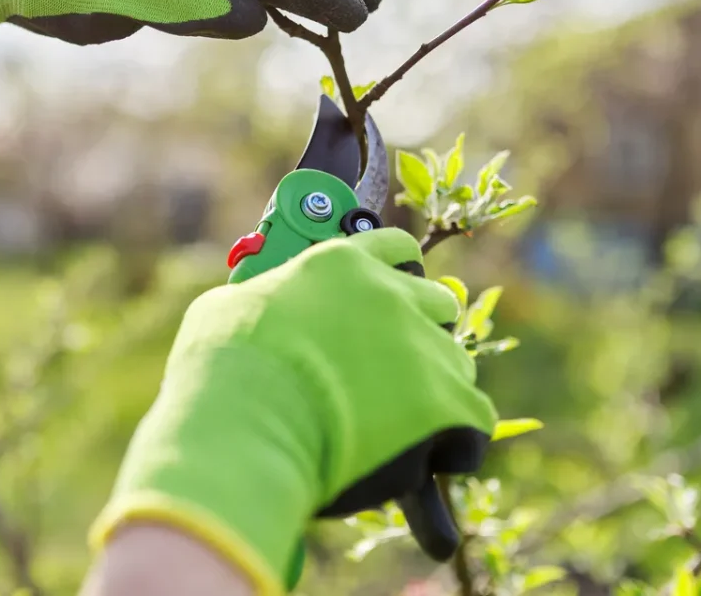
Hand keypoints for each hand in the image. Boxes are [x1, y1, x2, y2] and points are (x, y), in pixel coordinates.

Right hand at [89, 228, 496, 594]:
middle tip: (394, 367)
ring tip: (403, 420)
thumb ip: (261, 301)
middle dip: (422, 331)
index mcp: (341, 263)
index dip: (397, 273)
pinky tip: (432, 452)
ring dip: (437, 386)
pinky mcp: (445, 403)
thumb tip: (256, 312)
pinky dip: (458, 436)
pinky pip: (477, 417)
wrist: (246, 422)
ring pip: (457, 362)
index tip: (392, 297)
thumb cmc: (223, 368)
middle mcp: (391, 295)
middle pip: (438, 303)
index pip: (395, 249)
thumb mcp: (229, 310)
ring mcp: (422, 347)